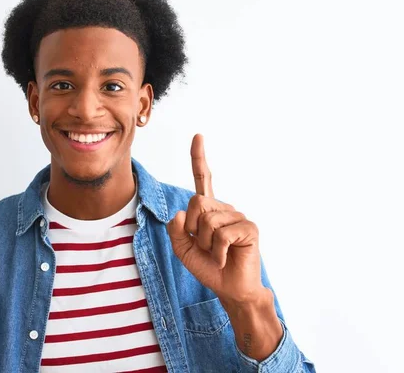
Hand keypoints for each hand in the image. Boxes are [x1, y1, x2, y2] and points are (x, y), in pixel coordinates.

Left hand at [166, 134, 263, 303]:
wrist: (229, 289)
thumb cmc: (209, 267)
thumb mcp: (182, 250)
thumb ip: (176, 231)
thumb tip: (179, 213)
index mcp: (208, 210)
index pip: (203, 180)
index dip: (199, 158)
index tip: (198, 136)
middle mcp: (224, 208)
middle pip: (196, 203)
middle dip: (192, 230)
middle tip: (205, 247)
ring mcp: (238, 216)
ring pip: (207, 221)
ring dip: (205, 244)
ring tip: (217, 254)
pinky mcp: (249, 228)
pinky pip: (221, 235)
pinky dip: (217, 252)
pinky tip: (225, 258)